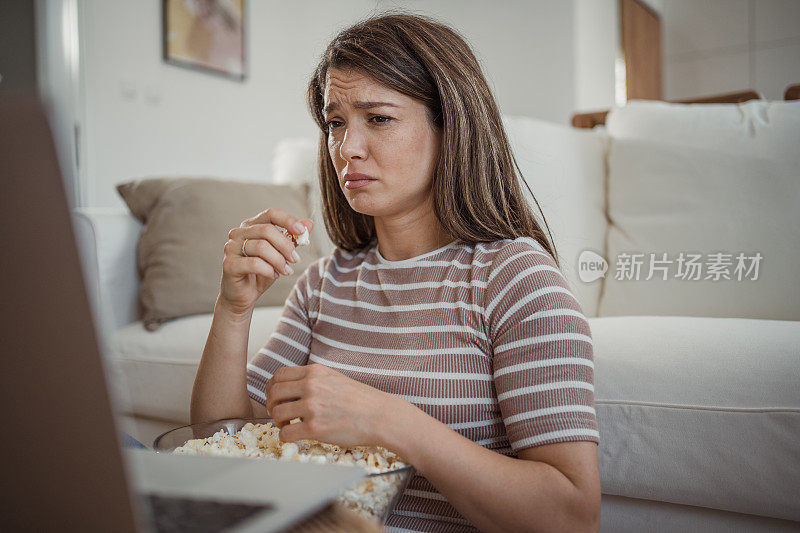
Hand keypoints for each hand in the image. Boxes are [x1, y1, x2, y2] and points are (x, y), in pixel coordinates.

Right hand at [219, 207, 312, 315]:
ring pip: (261, 247)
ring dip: (279, 260)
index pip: (271, 213)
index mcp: (251, 226)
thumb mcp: (281, 254)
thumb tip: (309, 223)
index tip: (302, 231)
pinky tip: (273, 275)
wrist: (243, 296)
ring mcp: (231, 248)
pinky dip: (268, 270)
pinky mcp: (229, 264)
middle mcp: (238, 233)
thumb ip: (292, 239)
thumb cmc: (261, 272)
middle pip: (267, 230)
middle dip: (286, 246)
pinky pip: (254, 263)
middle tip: (295, 259)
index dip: (288, 220)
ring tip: (285, 270)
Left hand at [265, 363, 390, 447]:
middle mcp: (311, 386)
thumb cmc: (361, 400)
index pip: (280, 375)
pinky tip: (294, 436)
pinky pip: (286, 433)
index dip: (273, 388)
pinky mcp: (315, 428)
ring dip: (278, 421)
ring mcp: (312, 407)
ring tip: (288, 425)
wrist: (380, 415)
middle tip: (279, 413)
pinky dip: (285, 437)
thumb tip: (292, 389)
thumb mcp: (335, 379)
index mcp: (315, 372)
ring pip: (277, 413)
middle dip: (272, 405)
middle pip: (274, 393)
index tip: (276, 397)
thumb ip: (314, 380)